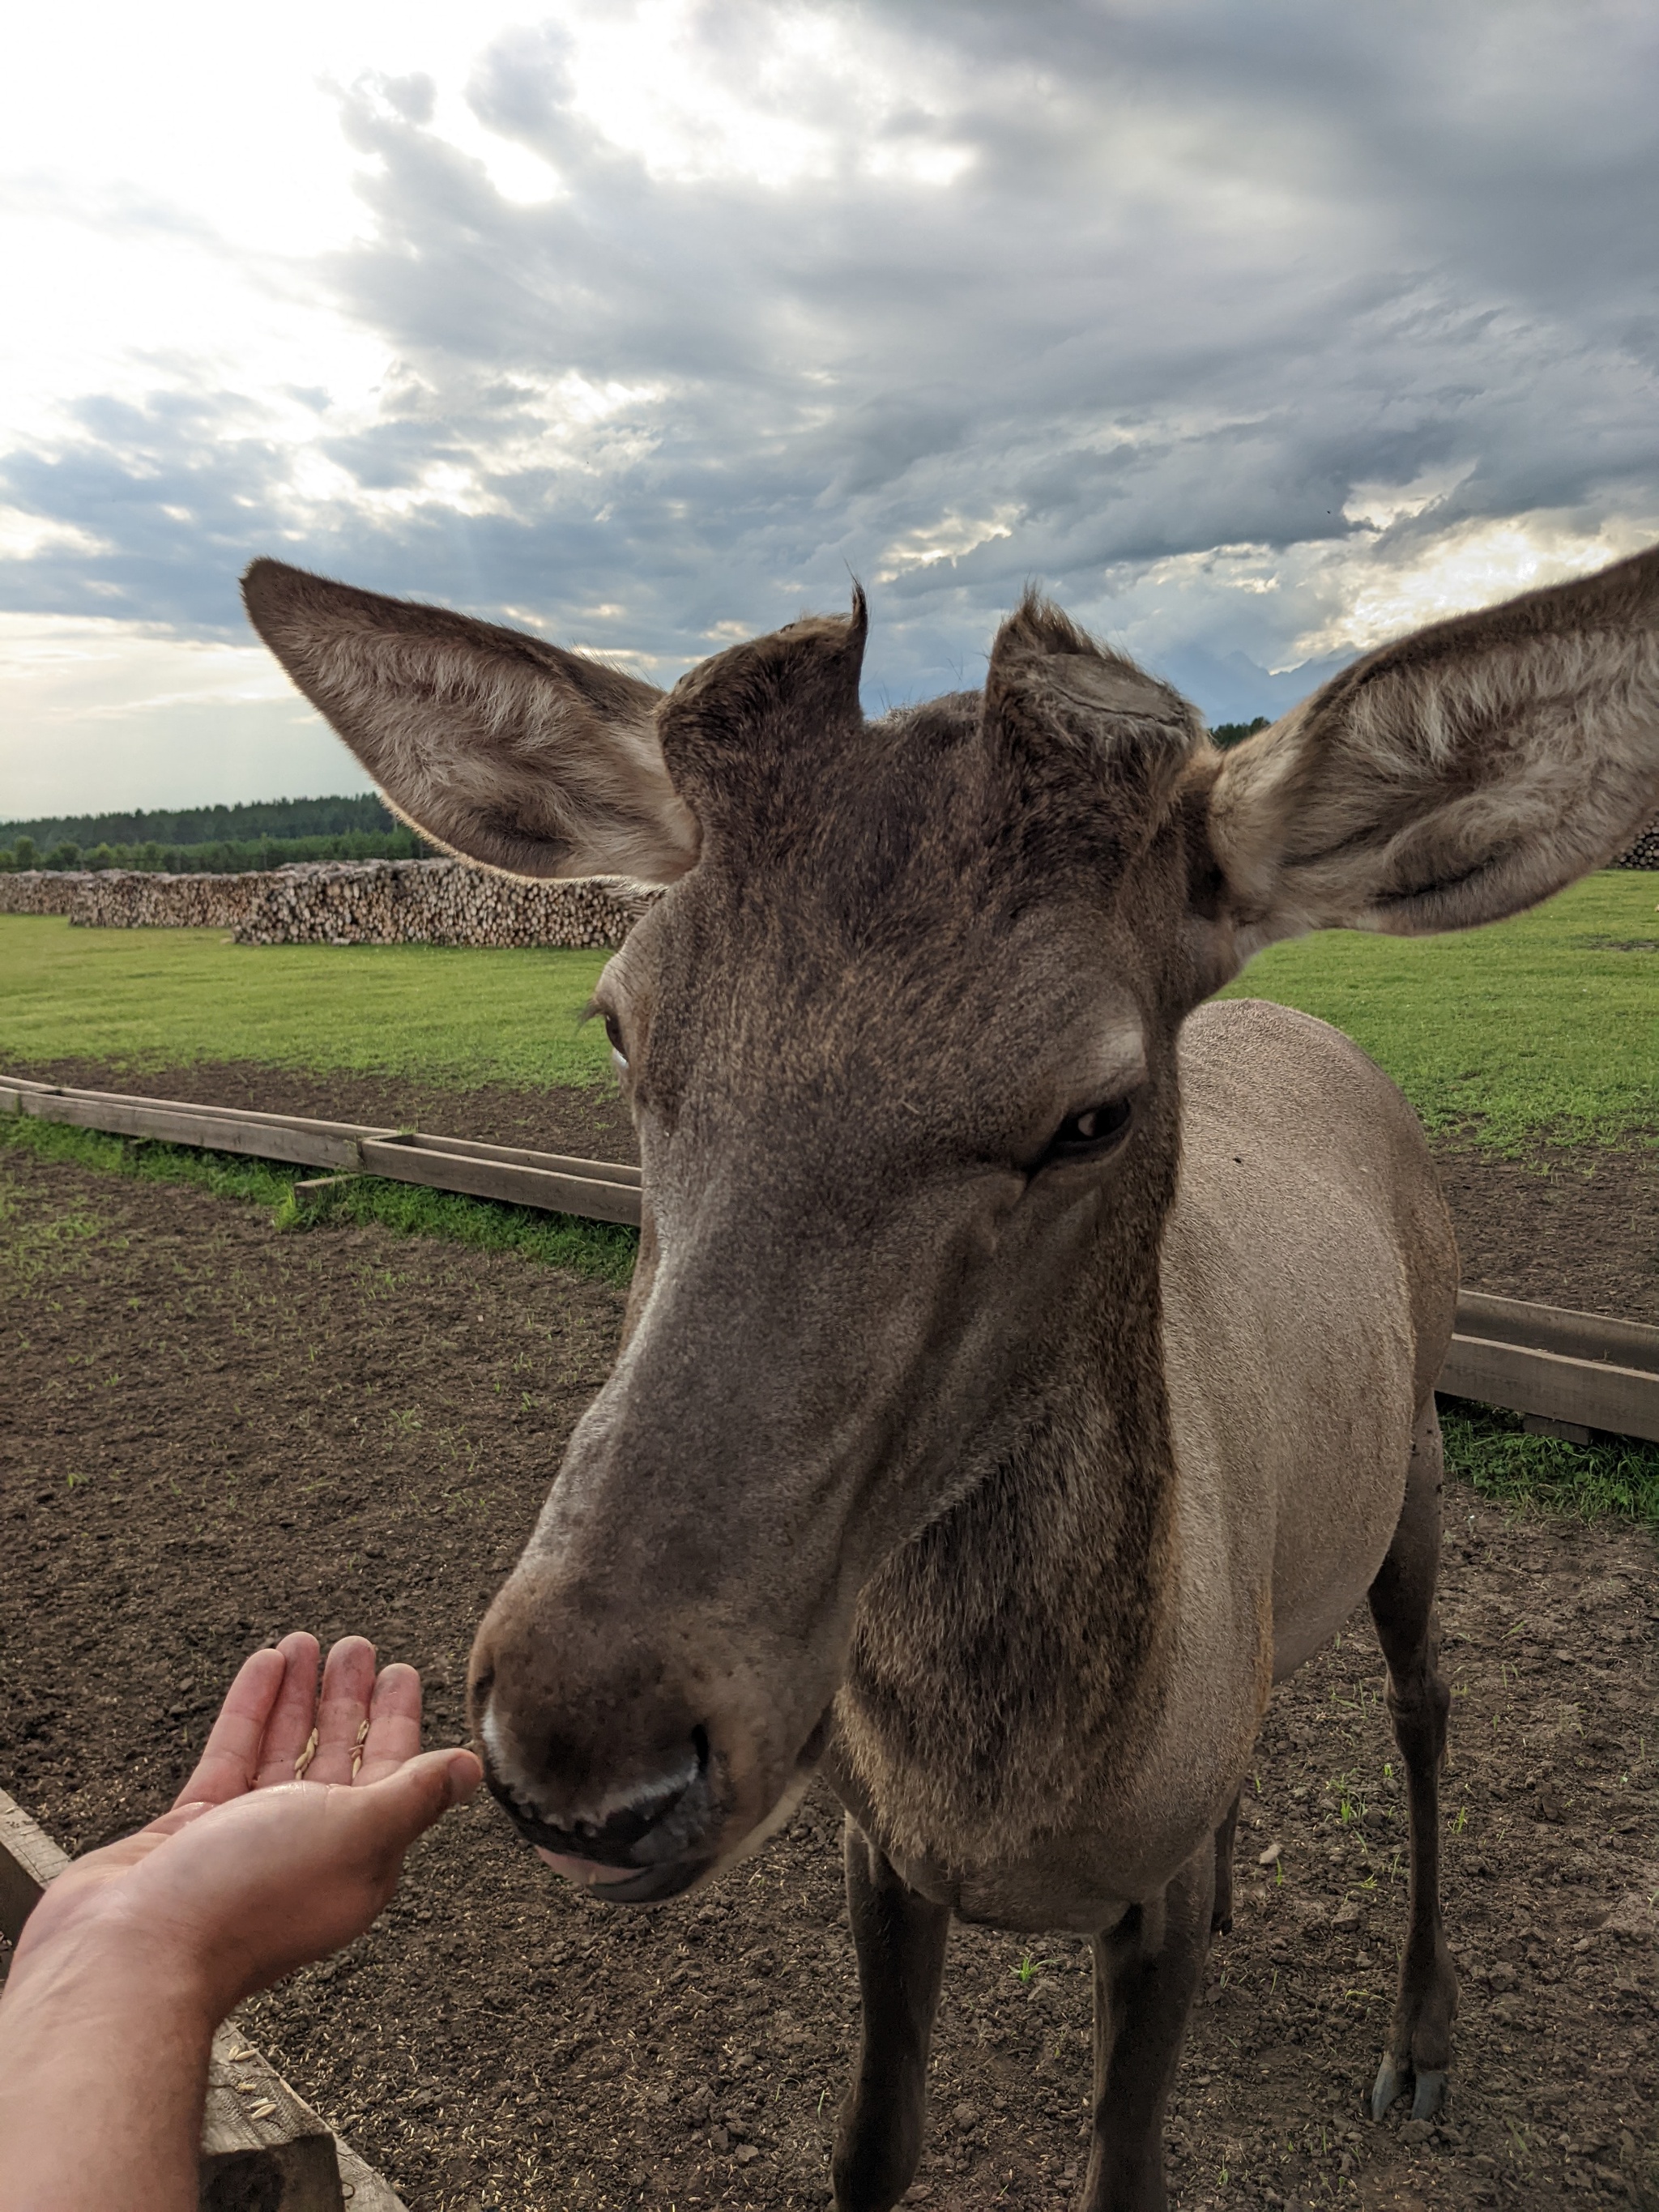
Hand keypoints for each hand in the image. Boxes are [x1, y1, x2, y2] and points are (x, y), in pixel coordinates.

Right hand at [12, 1633, 481, 2018]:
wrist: (129, 1956)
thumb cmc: (247, 1900)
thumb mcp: (355, 1835)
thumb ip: (412, 1796)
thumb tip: (472, 1770)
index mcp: (358, 1862)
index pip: (391, 1777)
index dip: (398, 1722)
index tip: (402, 1672)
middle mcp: (306, 1852)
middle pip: (338, 1760)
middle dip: (350, 1701)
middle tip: (357, 1646)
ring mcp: (245, 1843)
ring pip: (283, 1753)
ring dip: (300, 1696)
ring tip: (309, 1640)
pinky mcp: (190, 1832)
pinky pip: (232, 1756)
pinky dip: (252, 1709)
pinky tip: (266, 1664)